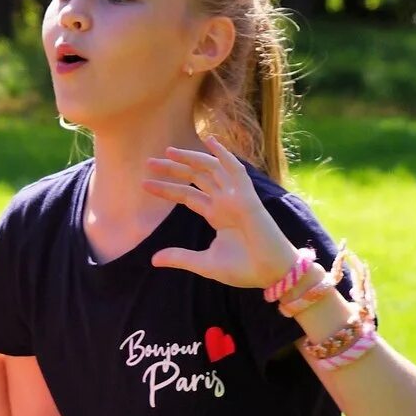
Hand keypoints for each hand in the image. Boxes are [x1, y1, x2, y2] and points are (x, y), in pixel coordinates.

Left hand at [142, 146, 300, 288]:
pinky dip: (224, 155)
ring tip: (168, 152)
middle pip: (195, 178)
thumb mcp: (205, 264)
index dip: (166, 188)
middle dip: (172, 169)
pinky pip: (236, 170)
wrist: (270, 274)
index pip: (186, 195)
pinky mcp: (248, 197)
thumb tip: (153, 259)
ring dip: (190, 158)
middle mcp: (225, 201)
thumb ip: (180, 258)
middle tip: (149, 163)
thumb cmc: (244, 268)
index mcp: (216, 214)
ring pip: (211, 170)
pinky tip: (210, 141)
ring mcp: (236, 197)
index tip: (144, 184)